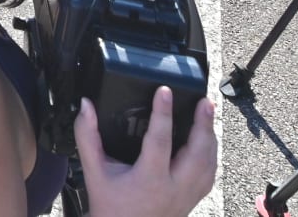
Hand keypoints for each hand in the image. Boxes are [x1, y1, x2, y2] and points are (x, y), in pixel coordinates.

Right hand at [75, 87, 215, 216]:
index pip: (159, 141)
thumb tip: (86, 107)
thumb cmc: (110, 207)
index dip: (162, 113)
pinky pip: (209, 175)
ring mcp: (187, 196)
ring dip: (210, 137)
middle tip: (204, 101)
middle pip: (197, 154)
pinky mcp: (193, 200)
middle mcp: (173, 189)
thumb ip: (88, 137)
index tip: (164, 91)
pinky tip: (207, 140)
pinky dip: (211, 154)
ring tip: (207, 113)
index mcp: (149, 181)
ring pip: (209, 164)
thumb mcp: (95, 171)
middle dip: (203, 124)